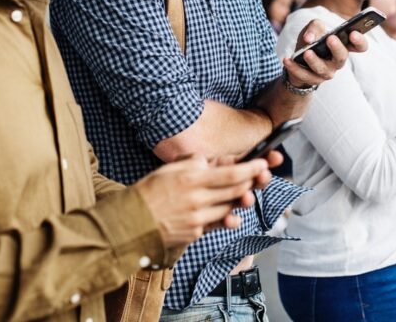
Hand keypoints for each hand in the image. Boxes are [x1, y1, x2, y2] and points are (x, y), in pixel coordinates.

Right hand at [133, 155, 268, 248]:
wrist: (133, 221)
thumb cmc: (150, 191)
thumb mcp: (170, 168)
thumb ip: (193, 163)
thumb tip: (210, 162)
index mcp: (191, 178)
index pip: (230, 174)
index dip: (250, 169)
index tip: (263, 163)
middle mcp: (198, 199)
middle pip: (235, 191)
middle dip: (251, 182)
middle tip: (262, 176)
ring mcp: (198, 218)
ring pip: (229, 208)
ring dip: (239, 200)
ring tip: (245, 193)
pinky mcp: (195, 233)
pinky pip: (216, 223)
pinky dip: (225, 217)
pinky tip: (230, 214)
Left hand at [282, 19, 367, 88]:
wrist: (297, 60)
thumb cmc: (310, 41)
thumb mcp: (312, 29)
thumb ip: (314, 27)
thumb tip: (310, 38)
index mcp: (343, 46)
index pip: (359, 46)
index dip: (359, 41)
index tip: (353, 33)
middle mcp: (337, 61)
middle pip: (342, 57)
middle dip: (337, 48)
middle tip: (330, 38)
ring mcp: (326, 72)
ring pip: (322, 68)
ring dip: (314, 60)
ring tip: (306, 52)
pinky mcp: (312, 80)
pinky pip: (304, 75)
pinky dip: (294, 67)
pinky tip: (287, 59)